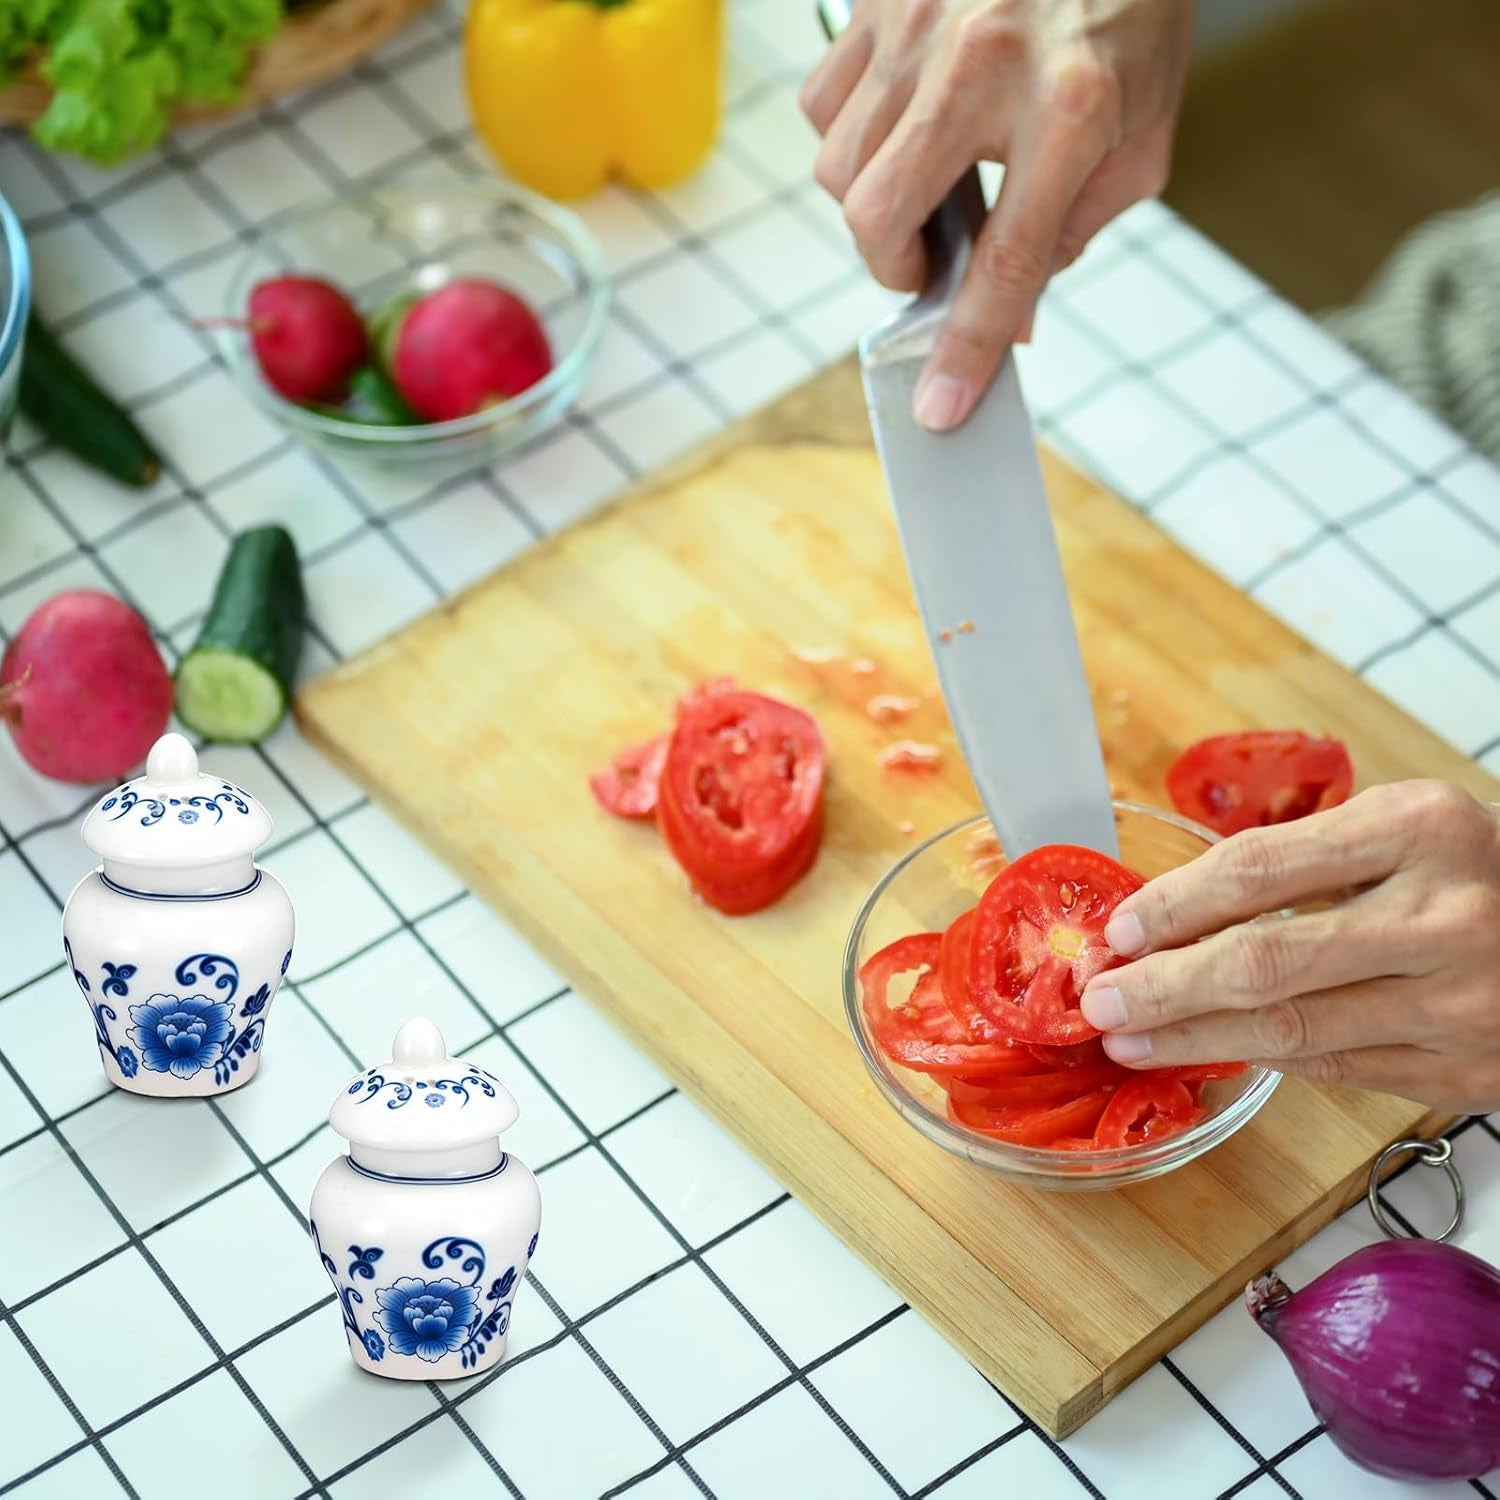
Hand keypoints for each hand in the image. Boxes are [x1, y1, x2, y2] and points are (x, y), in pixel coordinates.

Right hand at [800, 0, 1193, 430]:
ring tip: (924, 180)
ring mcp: (916, 26)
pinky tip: (899, 122)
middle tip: (929, 262)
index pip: (1005, 262)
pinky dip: (849, 135)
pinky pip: (824, 102)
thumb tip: (1010, 314)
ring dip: (873, 202)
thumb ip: (1074, 231)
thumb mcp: (1140, 136)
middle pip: (878, 215)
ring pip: (838, 166)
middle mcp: (981, 65)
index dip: (968, 346)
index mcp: (1071, 109)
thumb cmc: (1128, 16)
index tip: (939, 405)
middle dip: (894, 266)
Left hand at [1079, 782, 1499, 1113]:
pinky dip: (1264, 1063)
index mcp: (1418, 830)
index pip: (1259, 869)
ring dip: (1195, 1039)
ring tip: (1130, 1038)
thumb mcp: (1402, 828)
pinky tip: (1211, 1054)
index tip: (1121, 929)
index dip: (1175, 904)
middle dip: (1164, 987)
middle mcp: (1443, 917)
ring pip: (1294, 1032)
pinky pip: (1338, 1071)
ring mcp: (1461, 1003)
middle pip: (1265, 962)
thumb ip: (1300, 862)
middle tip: (1102, 998)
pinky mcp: (1468, 1071)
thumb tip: (1169, 914)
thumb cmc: (1476, 871)